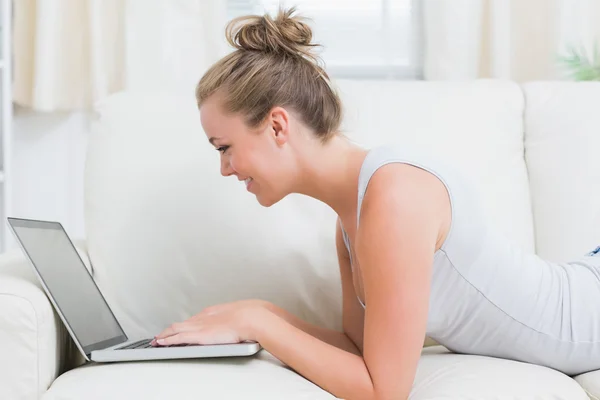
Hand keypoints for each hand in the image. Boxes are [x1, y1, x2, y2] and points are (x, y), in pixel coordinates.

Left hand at [152, 299, 270, 345]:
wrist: (252, 317)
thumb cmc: (251, 316)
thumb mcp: (240, 314)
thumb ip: (234, 319)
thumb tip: (237, 323)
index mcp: (213, 312)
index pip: (193, 319)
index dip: (184, 325)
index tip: (179, 328)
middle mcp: (203, 317)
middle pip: (181, 323)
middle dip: (169, 330)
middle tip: (161, 335)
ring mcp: (200, 326)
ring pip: (175, 329)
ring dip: (165, 335)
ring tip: (157, 340)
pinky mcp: (199, 335)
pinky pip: (178, 337)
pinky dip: (168, 340)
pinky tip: (161, 343)